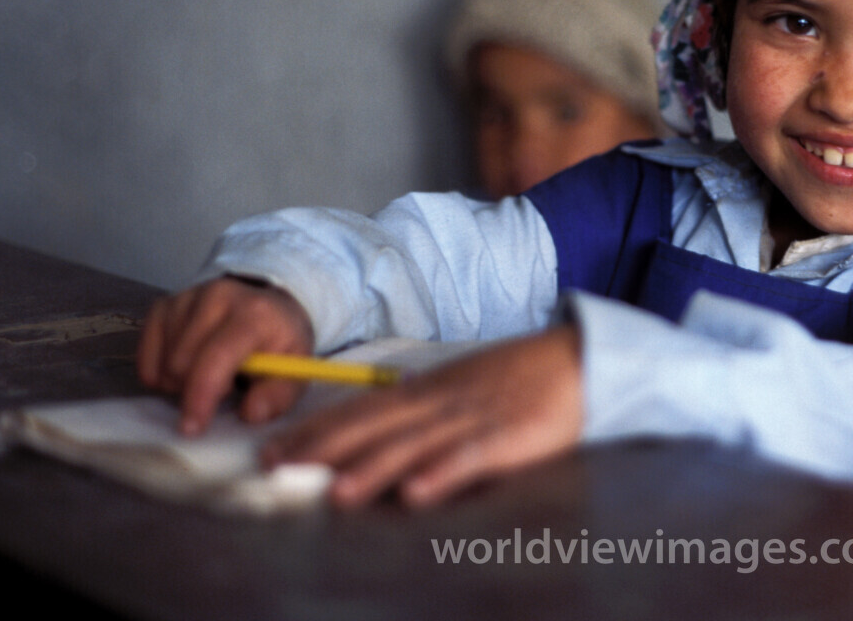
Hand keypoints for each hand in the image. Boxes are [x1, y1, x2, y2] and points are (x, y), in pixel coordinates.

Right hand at [137, 276, 314, 435]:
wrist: (270, 305)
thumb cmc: (280, 341)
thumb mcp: (294, 368)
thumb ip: (279, 395)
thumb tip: (251, 413)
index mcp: (253, 314)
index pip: (215, 358)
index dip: (200, 396)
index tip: (192, 428)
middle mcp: (216, 297)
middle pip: (181, 363)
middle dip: (196, 389)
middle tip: (225, 386)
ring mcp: (187, 297)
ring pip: (163, 361)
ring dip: (179, 381)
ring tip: (208, 373)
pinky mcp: (165, 303)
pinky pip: (145, 352)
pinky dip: (159, 370)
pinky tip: (184, 367)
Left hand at [261, 324, 582, 508]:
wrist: (579, 359)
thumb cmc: (520, 378)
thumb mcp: (461, 386)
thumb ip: (422, 409)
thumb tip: (377, 432)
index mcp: (428, 389)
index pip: (360, 409)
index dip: (315, 430)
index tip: (273, 450)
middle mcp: (441, 400)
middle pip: (375, 425)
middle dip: (324, 449)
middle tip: (278, 469)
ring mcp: (473, 417)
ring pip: (415, 444)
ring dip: (373, 468)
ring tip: (336, 494)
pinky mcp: (509, 436)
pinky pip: (470, 457)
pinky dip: (442, 474)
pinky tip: (416, 494)